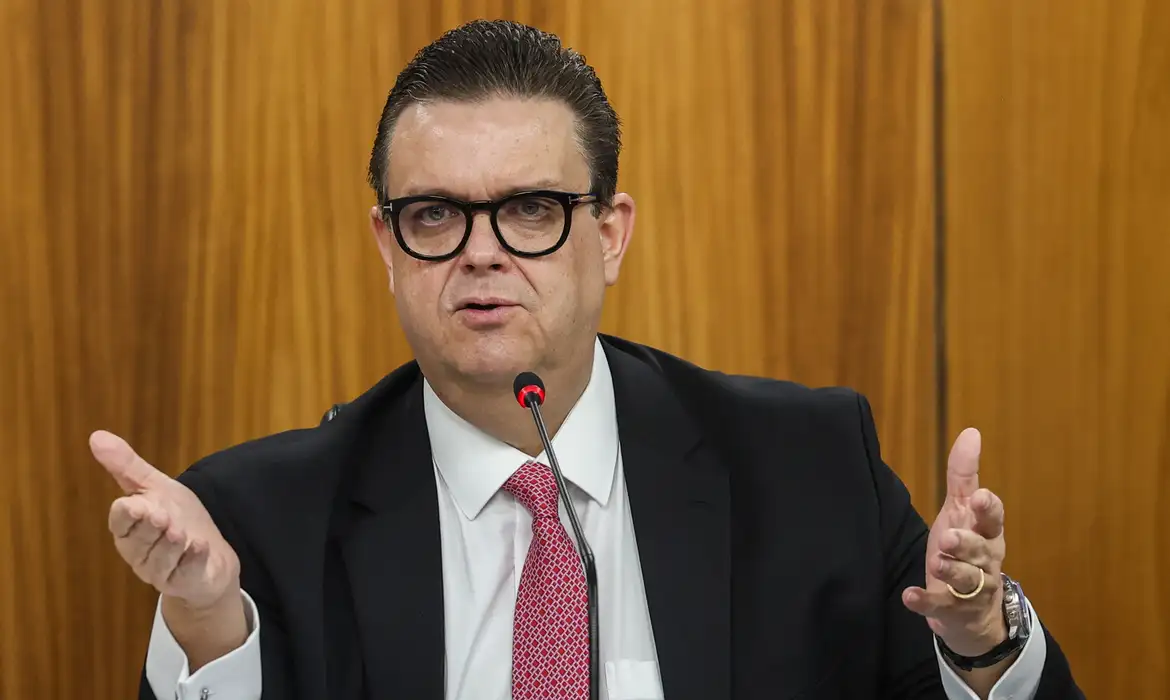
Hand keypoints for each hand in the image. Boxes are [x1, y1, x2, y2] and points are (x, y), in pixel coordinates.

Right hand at [90, 430, 239, 610]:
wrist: (211, 555)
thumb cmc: (178, 518)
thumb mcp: (156, 488)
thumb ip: (128, 467)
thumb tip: (97, 436)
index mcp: (130, 528)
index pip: (121, 522)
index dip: (127, 515)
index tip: (134, 504)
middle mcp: (141, 553)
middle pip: (139, 542)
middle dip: (149, 529)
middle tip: (159, 516)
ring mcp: (162, 571)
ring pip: (161, 559)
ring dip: (171, 545)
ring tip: (179, 532)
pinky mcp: (186, 581)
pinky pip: (186, 572)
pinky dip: (193, 559)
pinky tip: (199, 546)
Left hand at [902, 428, 1008, 657]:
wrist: (971, 612)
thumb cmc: (966, 550)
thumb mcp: (961, 510)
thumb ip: (964, 475)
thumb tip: (971, 431)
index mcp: (987, 534)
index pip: (992, 519)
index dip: (987, 509)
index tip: (979, 497)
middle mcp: (984, 561)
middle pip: (980, 551)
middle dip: (966, 543)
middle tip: (949, 538)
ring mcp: (970, 589)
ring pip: (966, 579)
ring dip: (951, 570)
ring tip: (937, 563)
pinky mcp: (951, 611)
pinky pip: (940, 607)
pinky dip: (925, 602)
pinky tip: (910, 596)